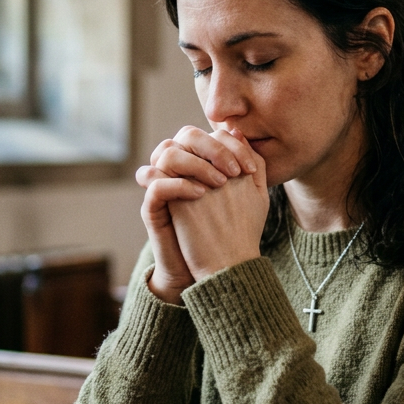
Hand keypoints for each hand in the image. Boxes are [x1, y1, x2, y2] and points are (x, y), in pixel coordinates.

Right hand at [136, 127, 258, 302]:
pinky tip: (201, 194)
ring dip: (196, 163)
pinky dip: (178, 183)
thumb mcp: (248, 195)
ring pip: (167, 152)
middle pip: (186, 135)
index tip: (251, 168)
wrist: (214, 270)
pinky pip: (155, 183)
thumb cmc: (230, 230)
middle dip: (213, 148)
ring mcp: (163, 185)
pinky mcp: (152, 207)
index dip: (231, 144)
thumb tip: (241, 133)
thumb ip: (249, 164)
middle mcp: (179, 169)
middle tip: (235, 172)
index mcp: (200, 162)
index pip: (209, 133)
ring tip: (220, 183)